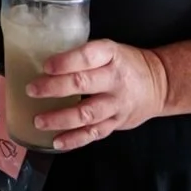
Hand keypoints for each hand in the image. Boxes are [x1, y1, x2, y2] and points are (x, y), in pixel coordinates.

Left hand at [27, 39, 168, 150]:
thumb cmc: (124, 62)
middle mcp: (114, 80)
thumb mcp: (108, 49)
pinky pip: (94, 134)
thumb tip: (43, 60)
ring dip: (60, 119)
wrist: (158, 84)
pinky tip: (57, 141)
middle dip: (54, 88)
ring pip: (87, 114)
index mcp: (110, 55)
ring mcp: (116, 105)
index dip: (65, 62)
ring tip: (39, 121)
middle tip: (32, 91)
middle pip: (83, 84)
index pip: (86, 57)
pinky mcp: (117, 124)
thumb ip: (82, 54)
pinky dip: (75, 139)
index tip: (45, 66)